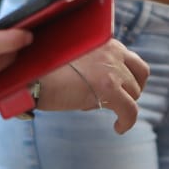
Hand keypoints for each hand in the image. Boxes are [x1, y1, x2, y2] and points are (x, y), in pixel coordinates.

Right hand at [36, 39, 150, 133]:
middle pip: (138, 76)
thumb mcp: (73, 59)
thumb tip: (101, 89)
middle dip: (129, 91)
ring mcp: (112, 69)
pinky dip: (128, 122)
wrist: (30, 76)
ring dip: (123, 105)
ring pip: (134, 94)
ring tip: (105, 111)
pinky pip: (130, 110)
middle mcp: (112, 51)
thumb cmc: (44, 70)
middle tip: (116, 102)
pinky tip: (119, 128)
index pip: (131, 59)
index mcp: (104, 40)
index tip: (119, 89)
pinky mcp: (108, 88)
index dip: (127, 77)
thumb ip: (92, 65)